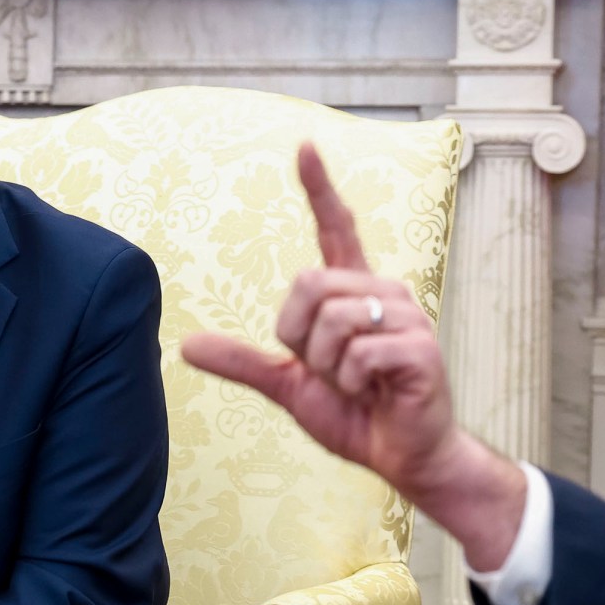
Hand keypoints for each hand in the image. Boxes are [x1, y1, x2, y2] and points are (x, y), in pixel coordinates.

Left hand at [179, 142, 525, 569]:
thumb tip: (185, 344)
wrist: (403, 456)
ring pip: (332, 319)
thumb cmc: (356, 414)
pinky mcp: (419, 347)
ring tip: (356, 383)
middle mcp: (383, 292)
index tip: (304, 148)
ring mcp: (406, 316)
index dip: (320, 189)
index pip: (336, 229)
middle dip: (301, 337)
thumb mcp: (290, 385)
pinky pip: (360, 352)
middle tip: (330, 370)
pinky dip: (353, 382)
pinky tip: (375, 392)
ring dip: (329, 364)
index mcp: (354, 294)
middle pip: (309, 283)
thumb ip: (244, 362)